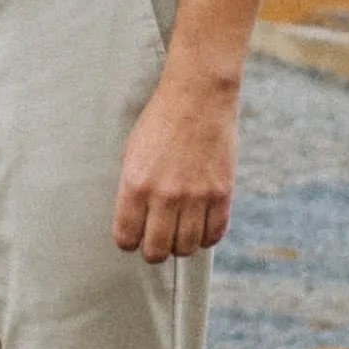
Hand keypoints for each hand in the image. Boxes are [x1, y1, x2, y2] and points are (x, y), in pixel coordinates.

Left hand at [112, 73, 238, 263]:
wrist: (198, 97)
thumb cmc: (161, 122)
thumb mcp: (132, 154)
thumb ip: (131, 190)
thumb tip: (134, 222)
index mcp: (135, 185)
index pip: (126, 238)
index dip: (129, 242)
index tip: (134, 237)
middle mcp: (164, 195)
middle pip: (157, 252)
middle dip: (154, 251)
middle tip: (157, 241)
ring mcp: (196, 196)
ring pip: (187, 248)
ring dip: (182, 246)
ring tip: (180, 233)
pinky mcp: (221, 193)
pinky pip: (215, 234)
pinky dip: (207, 237)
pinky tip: (201, 226)